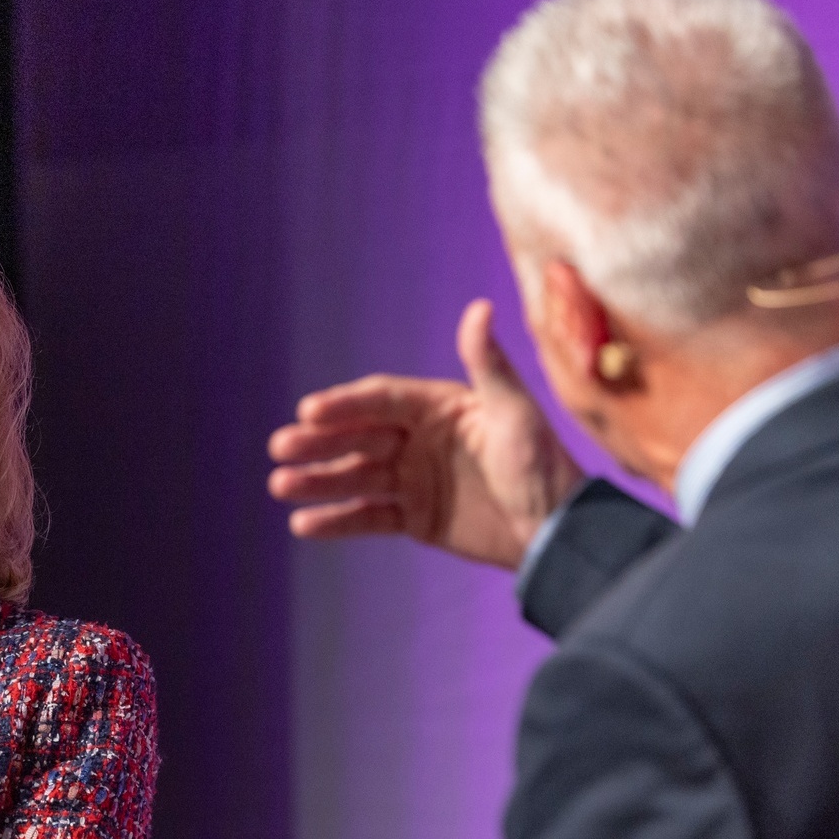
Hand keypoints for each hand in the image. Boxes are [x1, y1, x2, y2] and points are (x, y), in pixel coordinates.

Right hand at [267, 298, 582, 568]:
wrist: (557, 531)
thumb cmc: (543, 463)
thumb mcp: (514, 412)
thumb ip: (488, 364)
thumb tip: (479, 308)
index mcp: (437, 407)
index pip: (380, 401)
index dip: (344, 405)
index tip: (310, 411)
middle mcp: (418, 440)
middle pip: (357, 437)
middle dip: (317, 442)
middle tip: (280, 448)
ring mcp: (412, 479)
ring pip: (354, 477)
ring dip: (317, 480)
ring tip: (280, 485)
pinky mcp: (414, 518)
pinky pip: (367, 517)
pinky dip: (336, 521)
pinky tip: (303, 524)